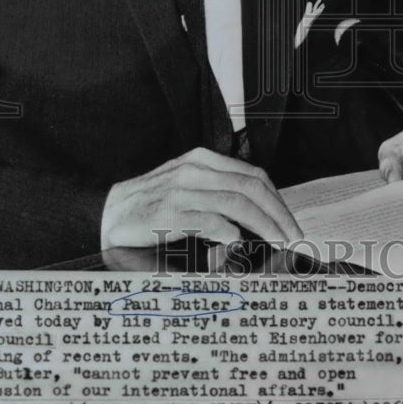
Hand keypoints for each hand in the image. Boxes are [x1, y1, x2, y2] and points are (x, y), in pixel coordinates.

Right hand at [101, 146, 302, 249]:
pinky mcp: (171, 213)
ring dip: (265, 225)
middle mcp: (195, 170)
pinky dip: (231, 232)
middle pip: (251, 187)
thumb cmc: (150, 204)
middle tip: (293, 236)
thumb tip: (256, 216)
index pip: (253, 175)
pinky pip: (211, 220)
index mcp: (201, 160)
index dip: (277, 200)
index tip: (290, 222)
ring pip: (237, 203)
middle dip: (279, 214)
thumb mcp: (186, 187)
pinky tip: (240, 243)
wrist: (109, 213)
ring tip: (278, 243)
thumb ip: (216, 193)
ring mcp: (182, 191)